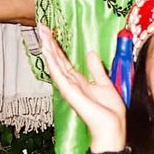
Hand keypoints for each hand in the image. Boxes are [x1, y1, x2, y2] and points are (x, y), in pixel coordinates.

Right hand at [37, 24, 125, 147]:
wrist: (112, 126)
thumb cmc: (110, 111)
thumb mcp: (105, 84)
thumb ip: (96, 69)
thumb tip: (91, 53)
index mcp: (80, 82)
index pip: (65, 61)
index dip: (59, 47)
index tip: (52, 33)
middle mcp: (71, 83)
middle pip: (57, 60)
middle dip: (50, 43)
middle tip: (42, 27)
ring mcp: (69, 88)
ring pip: (55, 64)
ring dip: (49, 49)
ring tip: (42, 34)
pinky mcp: (70, 92)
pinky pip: (59, 74)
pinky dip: (53, 63)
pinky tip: (47, 51)